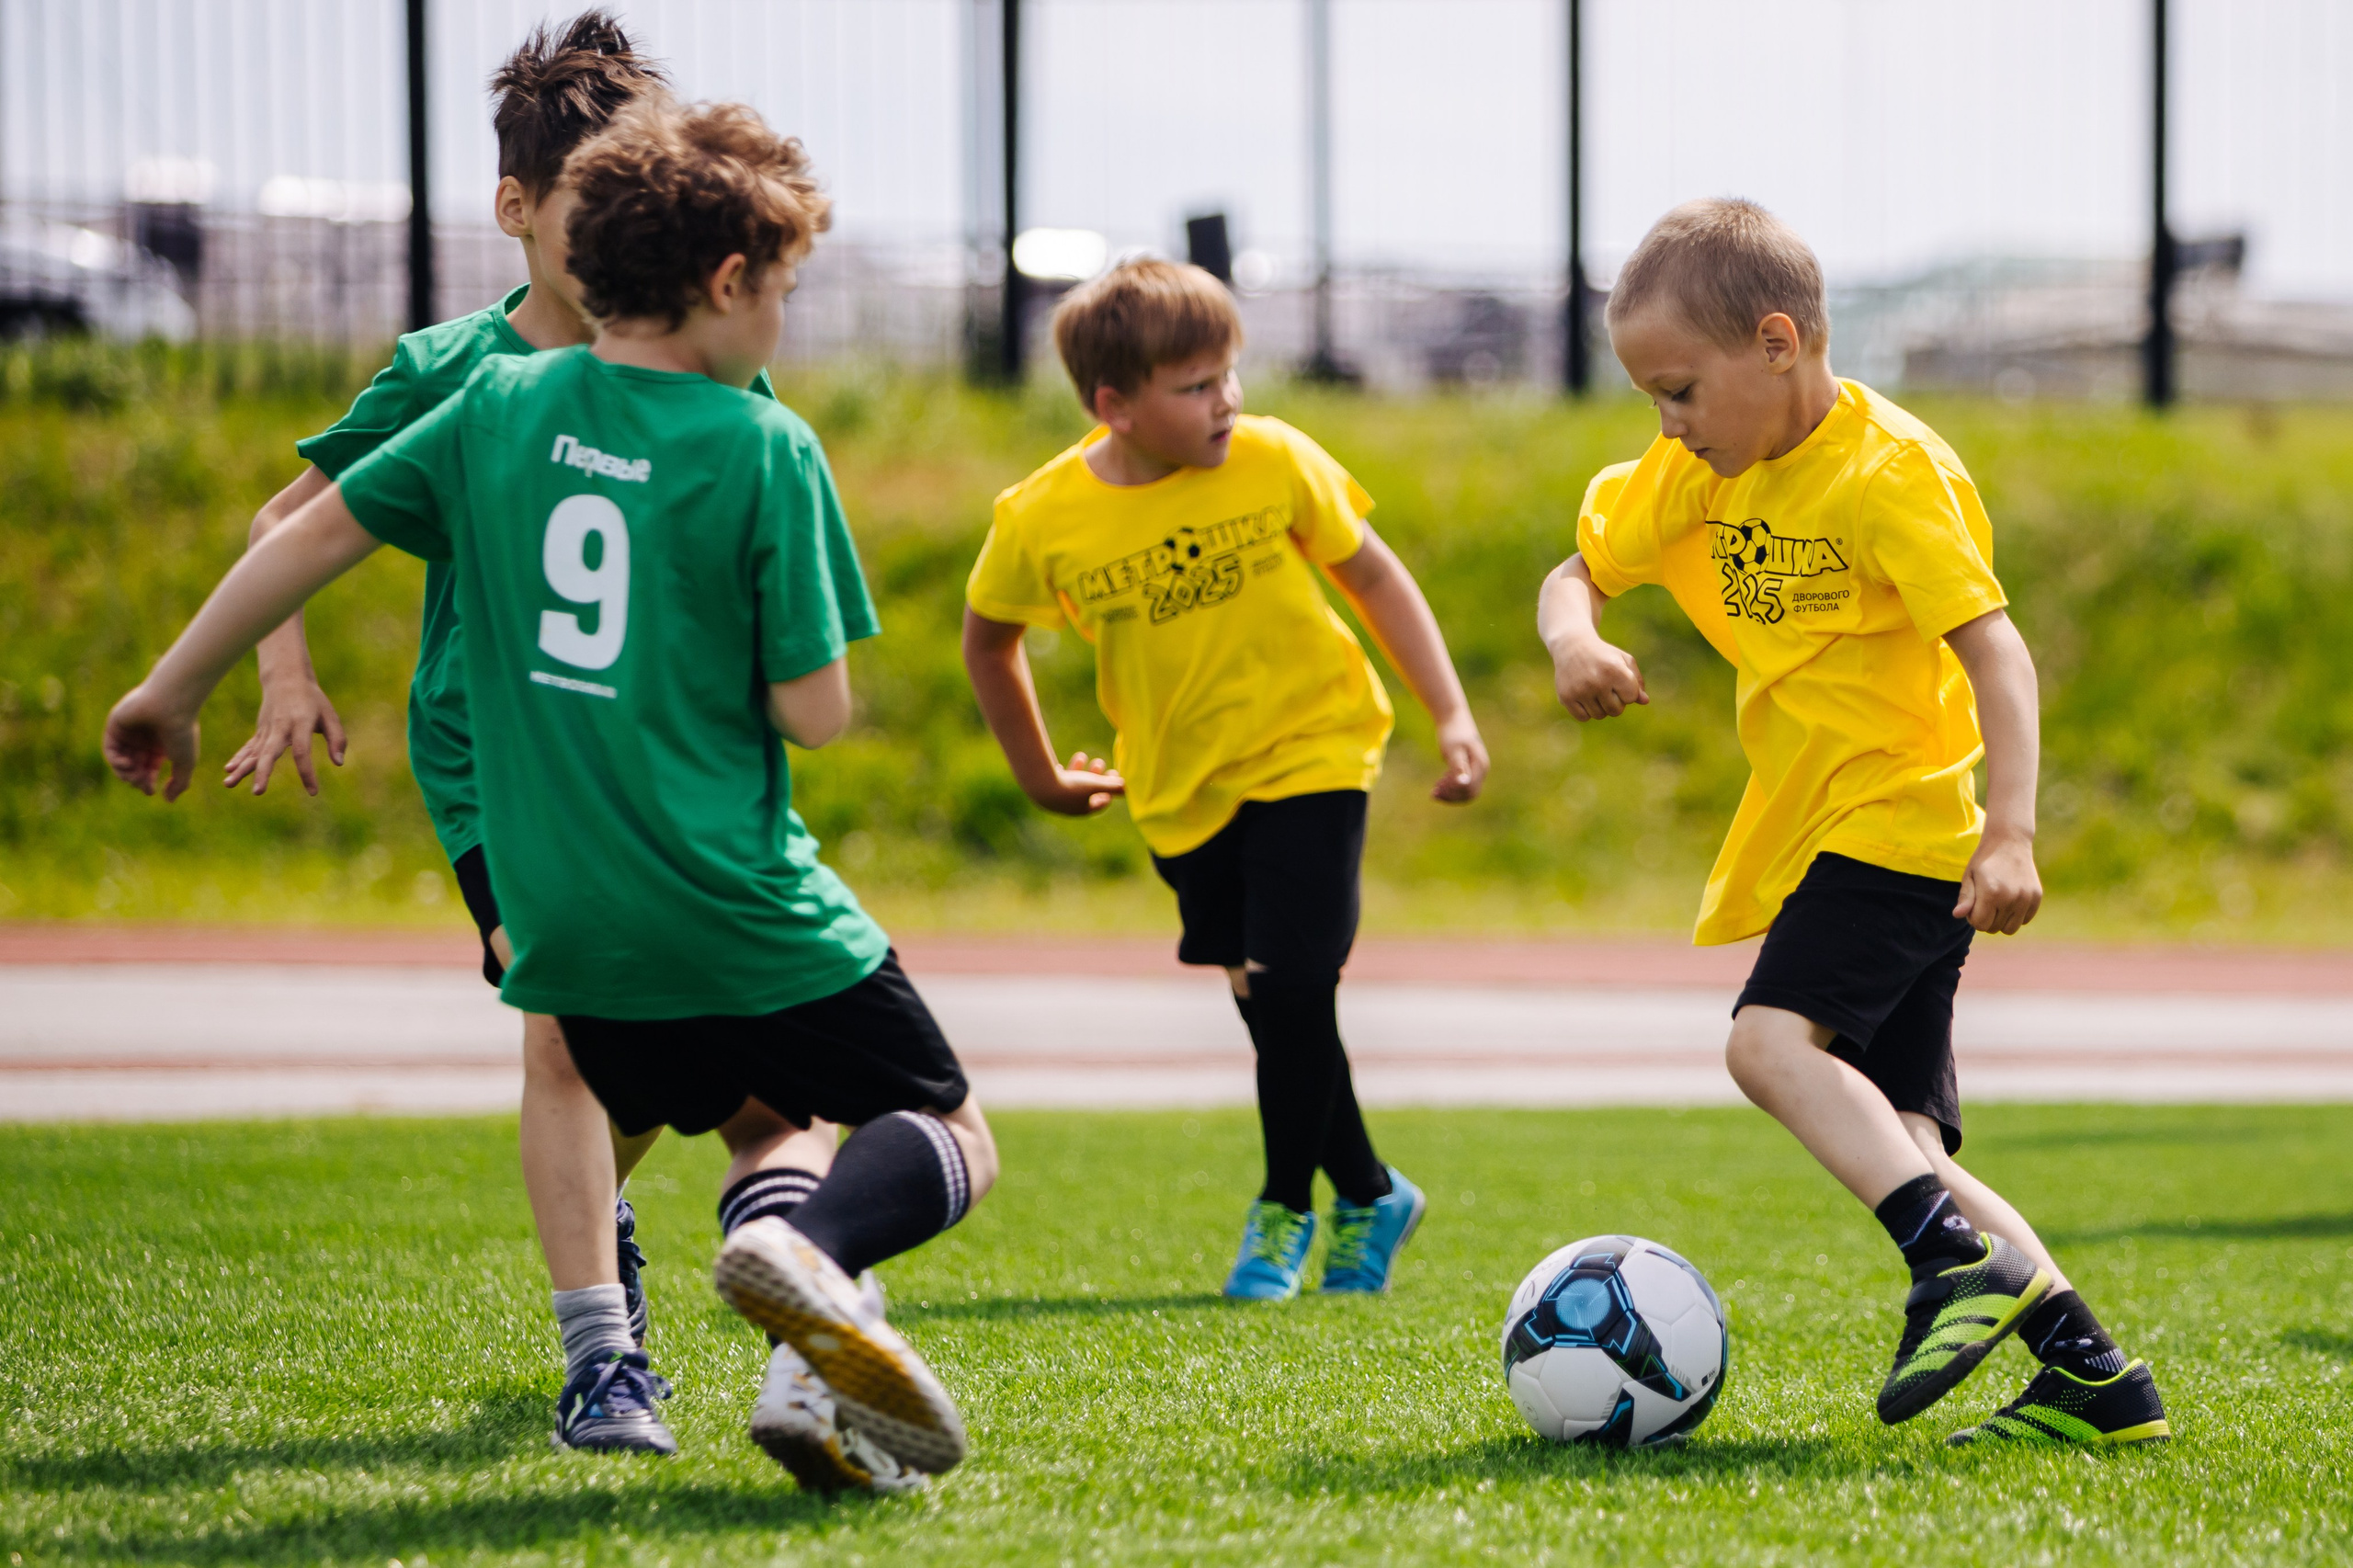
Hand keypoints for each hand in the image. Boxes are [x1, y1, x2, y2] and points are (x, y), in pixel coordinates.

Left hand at [103, 684, 199, 800]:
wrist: (172, 705)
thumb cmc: (182, 732)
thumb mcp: (184, 764)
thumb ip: (179, 784)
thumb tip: (168, 800)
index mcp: (161, 746)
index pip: (149, 769)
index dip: (148, 782)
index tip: (151, 791)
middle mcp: (144, 739)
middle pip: (134, 767)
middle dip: (137, 779)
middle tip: (142, 784)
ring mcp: (129, 732)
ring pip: (120, 760)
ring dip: (125, 773)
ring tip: (134, 775)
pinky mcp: (115, 725)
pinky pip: (110, 749)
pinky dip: (115, 761)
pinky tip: (126, 764)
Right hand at [222, 677, 347, 795]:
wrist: (286, 678)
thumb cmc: (313, 700)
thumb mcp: (330, 715)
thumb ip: (337, 739)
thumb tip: (339, 763)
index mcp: (300, 723)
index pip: (302, 751)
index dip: (307, 772)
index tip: (313, 791)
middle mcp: (280, 727)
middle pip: (270, 752)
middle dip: (263, 772)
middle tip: (258, 792)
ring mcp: (267, 729)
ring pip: (254, 752)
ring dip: (242, 769)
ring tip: (228, 784)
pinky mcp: (260, 731)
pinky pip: (249, 748)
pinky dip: (239, 758)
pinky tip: (229, 770)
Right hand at [1028, 751, 1123, 815]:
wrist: (1039, 785)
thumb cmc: (1070, 786)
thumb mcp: (1095, 785)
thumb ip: (1112, 786)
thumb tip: (1129, 788)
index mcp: (1082, 810)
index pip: (1100, 804)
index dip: (1109, 791)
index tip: (1114, 777)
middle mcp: (1068, 807)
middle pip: (1086, 793)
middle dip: (1095, 776)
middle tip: (1099, 762)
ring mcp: (1055, 800)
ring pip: (1071, 785)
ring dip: (1079, 770)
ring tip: (1081, 755)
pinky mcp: (1044, 791)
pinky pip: (1056, 783)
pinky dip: (1062, 774)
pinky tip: (1060, 767)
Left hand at [1430, 710, 1487, 802]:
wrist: (1452, 718)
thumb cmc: (1451, 732)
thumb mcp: (1453, 750)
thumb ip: (1459, 767)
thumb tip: (1464, 783)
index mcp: (1480, 765)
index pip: (1469, 788)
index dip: (1453, 792)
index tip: (1436, 787)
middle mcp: (1482, 769)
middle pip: (1470, 793)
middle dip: (1451, 796)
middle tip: (1433, 792)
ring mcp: (1477, 769)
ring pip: (1467, 792)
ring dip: (1451, 794)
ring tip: (1434, 790)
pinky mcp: (1470, 769)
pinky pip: (1463, 786)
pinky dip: (1452, 789)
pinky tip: (1440, 783)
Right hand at [1550, 635, 1648, 720]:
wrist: (1572, 646)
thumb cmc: (1603, 655)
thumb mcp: (1624, 660)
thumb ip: (1637, 681)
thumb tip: (1645, 701)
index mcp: (1615, 670)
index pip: (1631, 698)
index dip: (1627, 691)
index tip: (1619, 680)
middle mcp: (1597, 681)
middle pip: (1616, 711)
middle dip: (1615, 702)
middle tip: (1607, 688)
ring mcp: (1580, 690)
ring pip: (1599, 715)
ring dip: (1600, 706)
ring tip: (1595, 690)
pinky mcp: (1566, 697)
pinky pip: (1584, 717)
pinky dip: (1586, 711)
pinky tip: (1584, 696)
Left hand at [1954, 828, 2040, 933]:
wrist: (2010, 840)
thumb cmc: (1984, 860)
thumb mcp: (1969, 876)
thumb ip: (1965, 898)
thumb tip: (1957, 915)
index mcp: (1991, 892)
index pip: (1980, 924)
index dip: (1973, 917)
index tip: (1973, 904)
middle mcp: (2011, 897)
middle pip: (1994, 928)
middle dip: (1986, 919)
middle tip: (1985, 901)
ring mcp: (2026, 898)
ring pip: (2011, 929)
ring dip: (2001, 921)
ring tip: (1997, 904)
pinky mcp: (2037, 896)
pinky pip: (2025, 920)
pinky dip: (2016, 915)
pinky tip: (2010, 899)